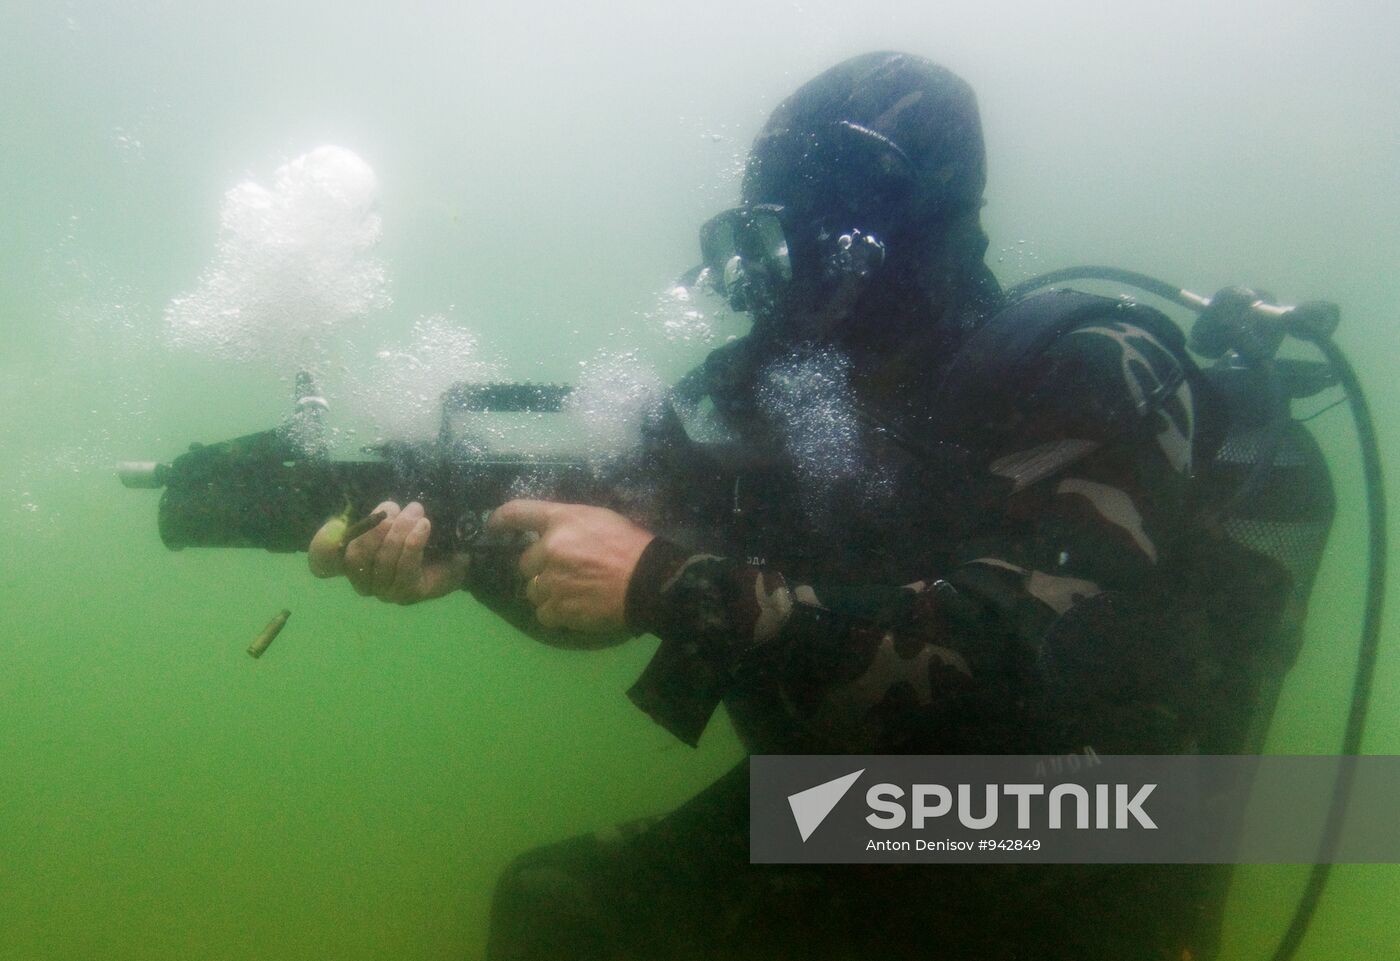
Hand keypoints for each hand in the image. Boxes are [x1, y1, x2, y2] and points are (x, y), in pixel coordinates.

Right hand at [308, 501, 466, 603]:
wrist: (455, 555)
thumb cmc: (418, 536)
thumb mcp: (395, 521)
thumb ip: (378, 517)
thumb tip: (374, 512)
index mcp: (352, 563)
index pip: (324, 560)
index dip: (322, 544)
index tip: (335, 523)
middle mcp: (364, 582)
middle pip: (358, 556)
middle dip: (376, 528)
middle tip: (393, 507)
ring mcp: (385, 591)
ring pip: (384, 560)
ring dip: (400, 532)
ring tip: (415, 511)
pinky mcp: (407, 594)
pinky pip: (406, 568)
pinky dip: (414, 543)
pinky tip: (423, 526)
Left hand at [488, 500, 653, 632]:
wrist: (649, 581)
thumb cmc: (632, 545)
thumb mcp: (600, 519)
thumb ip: (572, 525)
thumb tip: (556, 535)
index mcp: (561, 521)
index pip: (518, 513)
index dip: (500, 519)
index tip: (493, 527)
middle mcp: (550, 549)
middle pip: (525, 562)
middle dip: (540, 568)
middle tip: (564, 573)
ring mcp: (552, 581)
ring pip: (533, 590)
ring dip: (547, 592)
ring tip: (572, 594)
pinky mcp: (559, 608)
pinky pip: (543, 613)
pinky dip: (556, 613)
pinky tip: (574, 610)